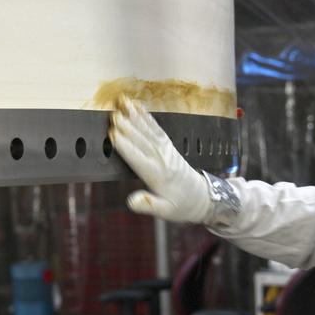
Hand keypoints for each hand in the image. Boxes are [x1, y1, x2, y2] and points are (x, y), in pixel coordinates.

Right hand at [108, 96, 214, 223]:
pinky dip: (146, 116)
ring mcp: (166, 150)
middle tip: (113, 114)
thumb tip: (132, 201)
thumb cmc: (181, 205)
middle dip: (127, 126)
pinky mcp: (168, 145)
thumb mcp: (165, 211)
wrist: (201, 197)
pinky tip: (137, 106)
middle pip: (141, 140)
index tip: (112, 134)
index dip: (125, 146)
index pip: (138, 158)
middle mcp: (161, 159)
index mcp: (157, 175)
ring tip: (122, 103)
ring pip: (148, 130)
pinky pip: (156, 128)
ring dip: (134, 116)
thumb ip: (149, 205)